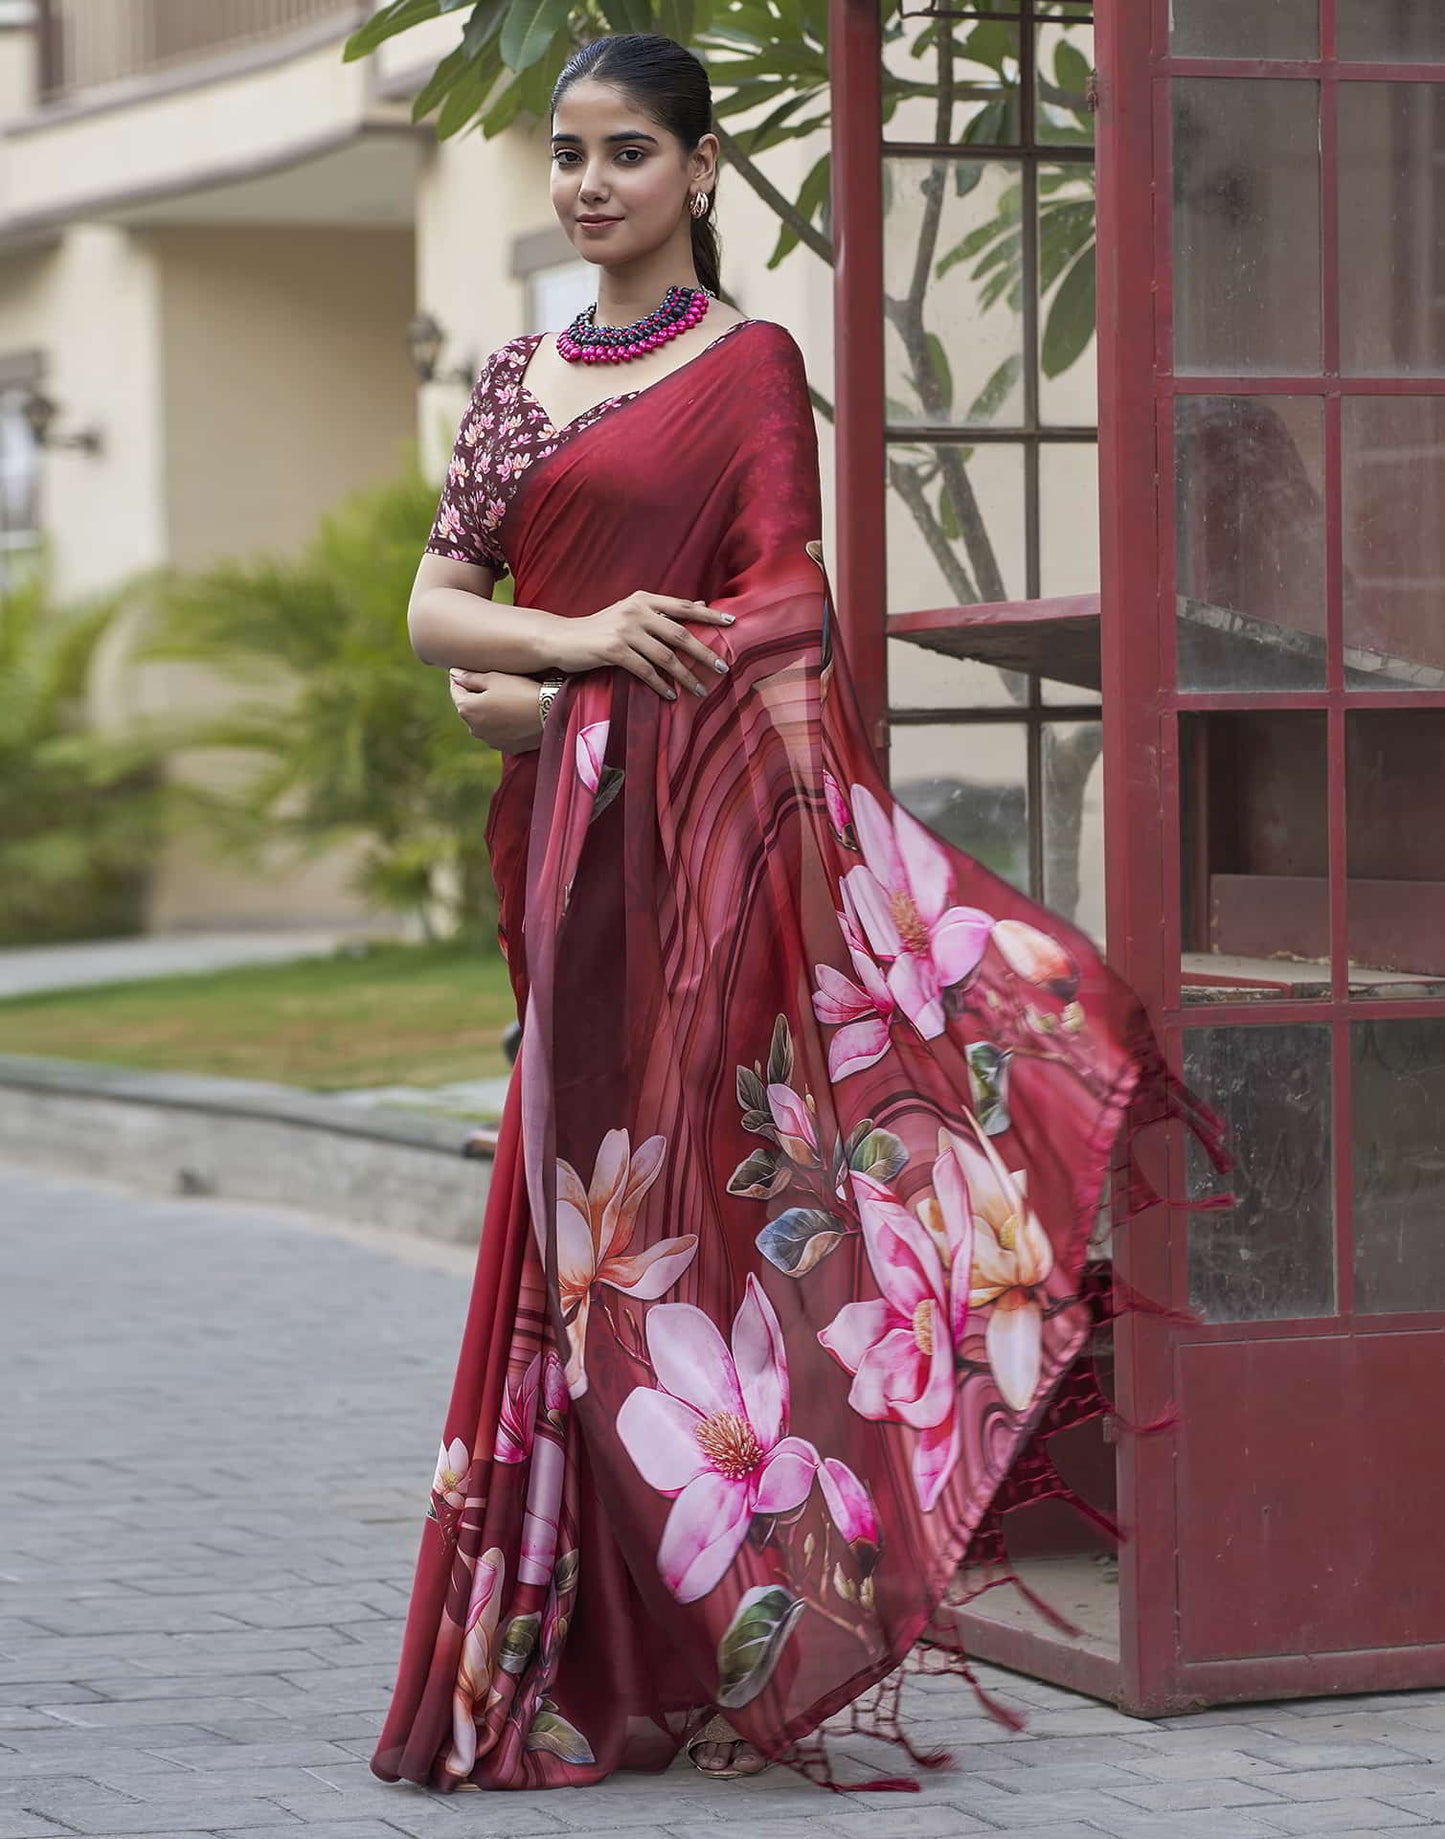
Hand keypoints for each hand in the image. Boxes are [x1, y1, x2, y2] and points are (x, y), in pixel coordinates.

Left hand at [448, 667, 544, 751]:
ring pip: (483, 722)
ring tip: (504, 699)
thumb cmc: (521, 691)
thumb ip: (470, 677)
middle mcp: (474, 729)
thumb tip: (454, 674)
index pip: (455, 691)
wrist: (551, 712)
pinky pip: (498, 732)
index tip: (466, 671)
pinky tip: (514, 714)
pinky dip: (501, 724)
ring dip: (488, 711)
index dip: (460, 679)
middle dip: (475, 696)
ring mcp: (490, 741)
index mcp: (467, 709)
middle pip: (469, 708)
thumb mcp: (495, 678)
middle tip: (489, 683)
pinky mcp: (506, 747)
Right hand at [549, 591, 734, 700]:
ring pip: (665, 656)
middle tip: (723, 668)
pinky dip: (661, 685)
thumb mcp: (632, 614)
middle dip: (704, 653)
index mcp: (643, 599)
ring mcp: (624, 629)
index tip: (732, 622)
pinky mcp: (613, 650)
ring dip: (685, 676)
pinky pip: (645, 671)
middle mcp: (636, 611)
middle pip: (679, 634)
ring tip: (700, 689)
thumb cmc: (600, 629)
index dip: (709, 615)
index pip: (683, 606)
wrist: (562, 638)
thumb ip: (663, 611)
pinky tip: (671, 695)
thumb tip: (699, 604)